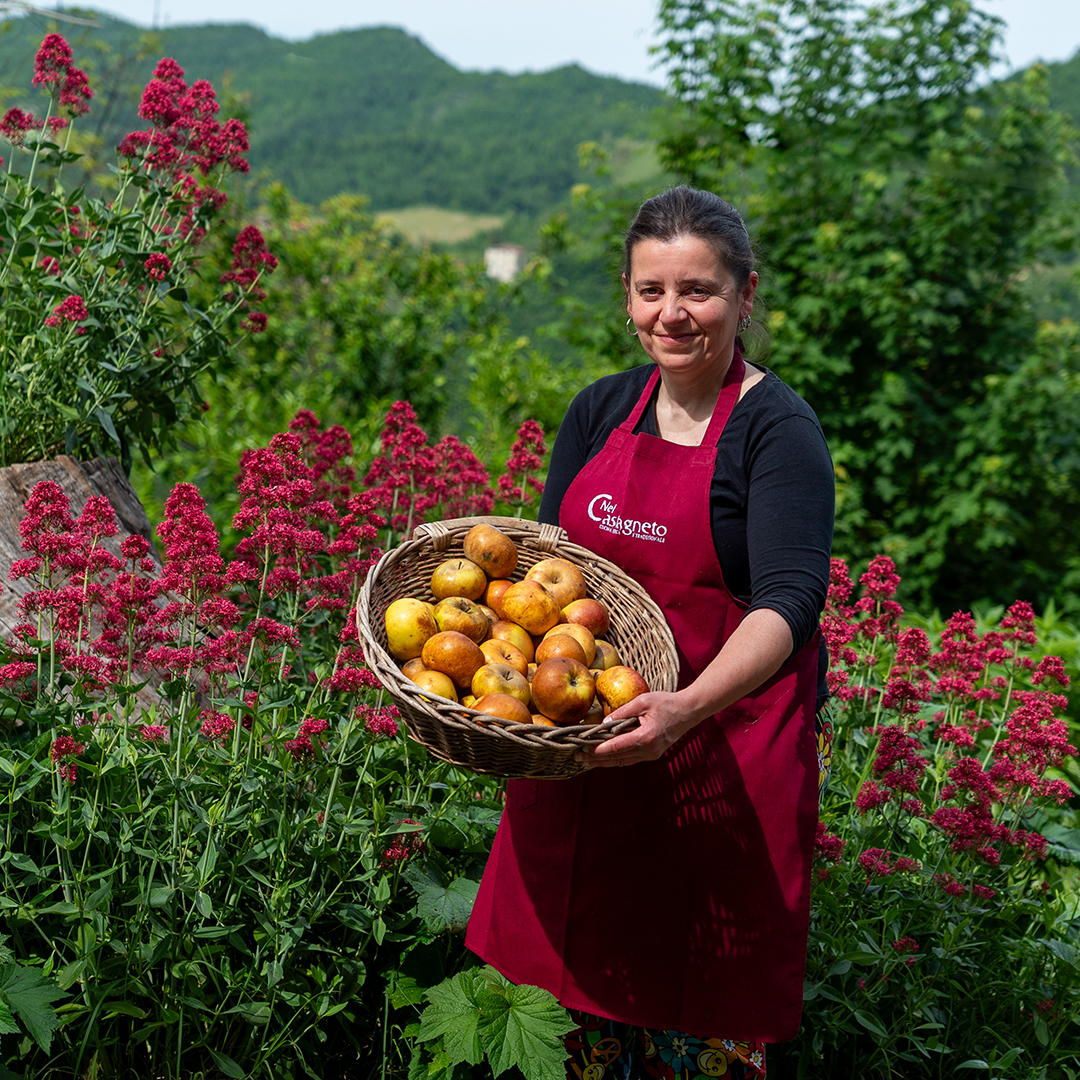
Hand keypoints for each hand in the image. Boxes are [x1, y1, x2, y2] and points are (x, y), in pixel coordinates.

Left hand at [574, 691, 701, 768]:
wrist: (689, 711)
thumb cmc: (666, 703)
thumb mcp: (643, 701)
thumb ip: (623, 711)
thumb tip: (604, 722)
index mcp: (645, 737)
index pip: (616, 747)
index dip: (598, 750)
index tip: (583, 750)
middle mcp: (648, 750)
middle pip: (617, 758)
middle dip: (596, 759)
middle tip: (577, 758)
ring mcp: (651, 754)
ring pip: (622, 761)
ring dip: (604, 761)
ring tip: (586, 760)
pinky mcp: (652, 754)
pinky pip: (630, 759)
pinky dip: (616, 759)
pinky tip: (604, 757)